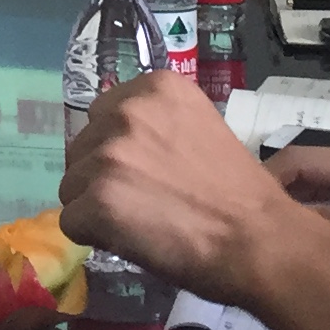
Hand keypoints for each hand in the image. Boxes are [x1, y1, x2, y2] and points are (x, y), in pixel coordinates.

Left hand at [59, 73, 312, 299]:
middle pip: (83, 147)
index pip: (103, 114)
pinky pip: (71, 221)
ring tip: (140, 224)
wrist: (258, 239)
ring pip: (72, 185)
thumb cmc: (238, 193)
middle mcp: (126, 111)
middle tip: (143, 202)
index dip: (118, 148)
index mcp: (155, 88)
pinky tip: (130, 241)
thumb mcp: (199, 130)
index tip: (145, 171)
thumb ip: (158, 127)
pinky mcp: (97, 200)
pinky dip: (94, 236)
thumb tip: (121, 146)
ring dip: (96, 207)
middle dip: (102, 175)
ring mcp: (108, 155)